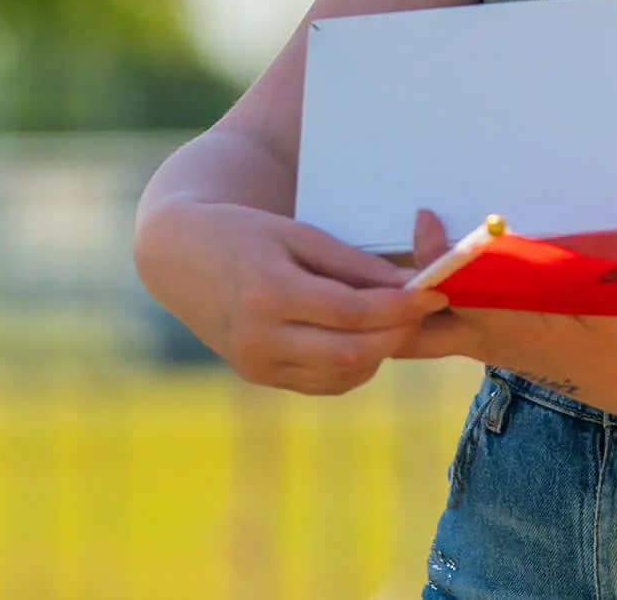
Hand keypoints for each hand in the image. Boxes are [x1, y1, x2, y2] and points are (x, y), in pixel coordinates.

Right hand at [134, 201, 448, 394]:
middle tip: (426, 311)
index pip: (353, 312)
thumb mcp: (298, 234)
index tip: (435, 292)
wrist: (181, 257)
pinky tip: (365, 338)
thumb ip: (352, 264)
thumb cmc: (245, 233)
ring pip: (341, 374)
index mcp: (269, 294)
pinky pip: (322, 382)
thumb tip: (409, 285)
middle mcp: (260, 339)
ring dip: (379, 351)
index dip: (401, 306)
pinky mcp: (258, 375)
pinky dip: (354, 365)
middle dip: (398, 333)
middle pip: (352, 352)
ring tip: (398, 320)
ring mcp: (257, 364)